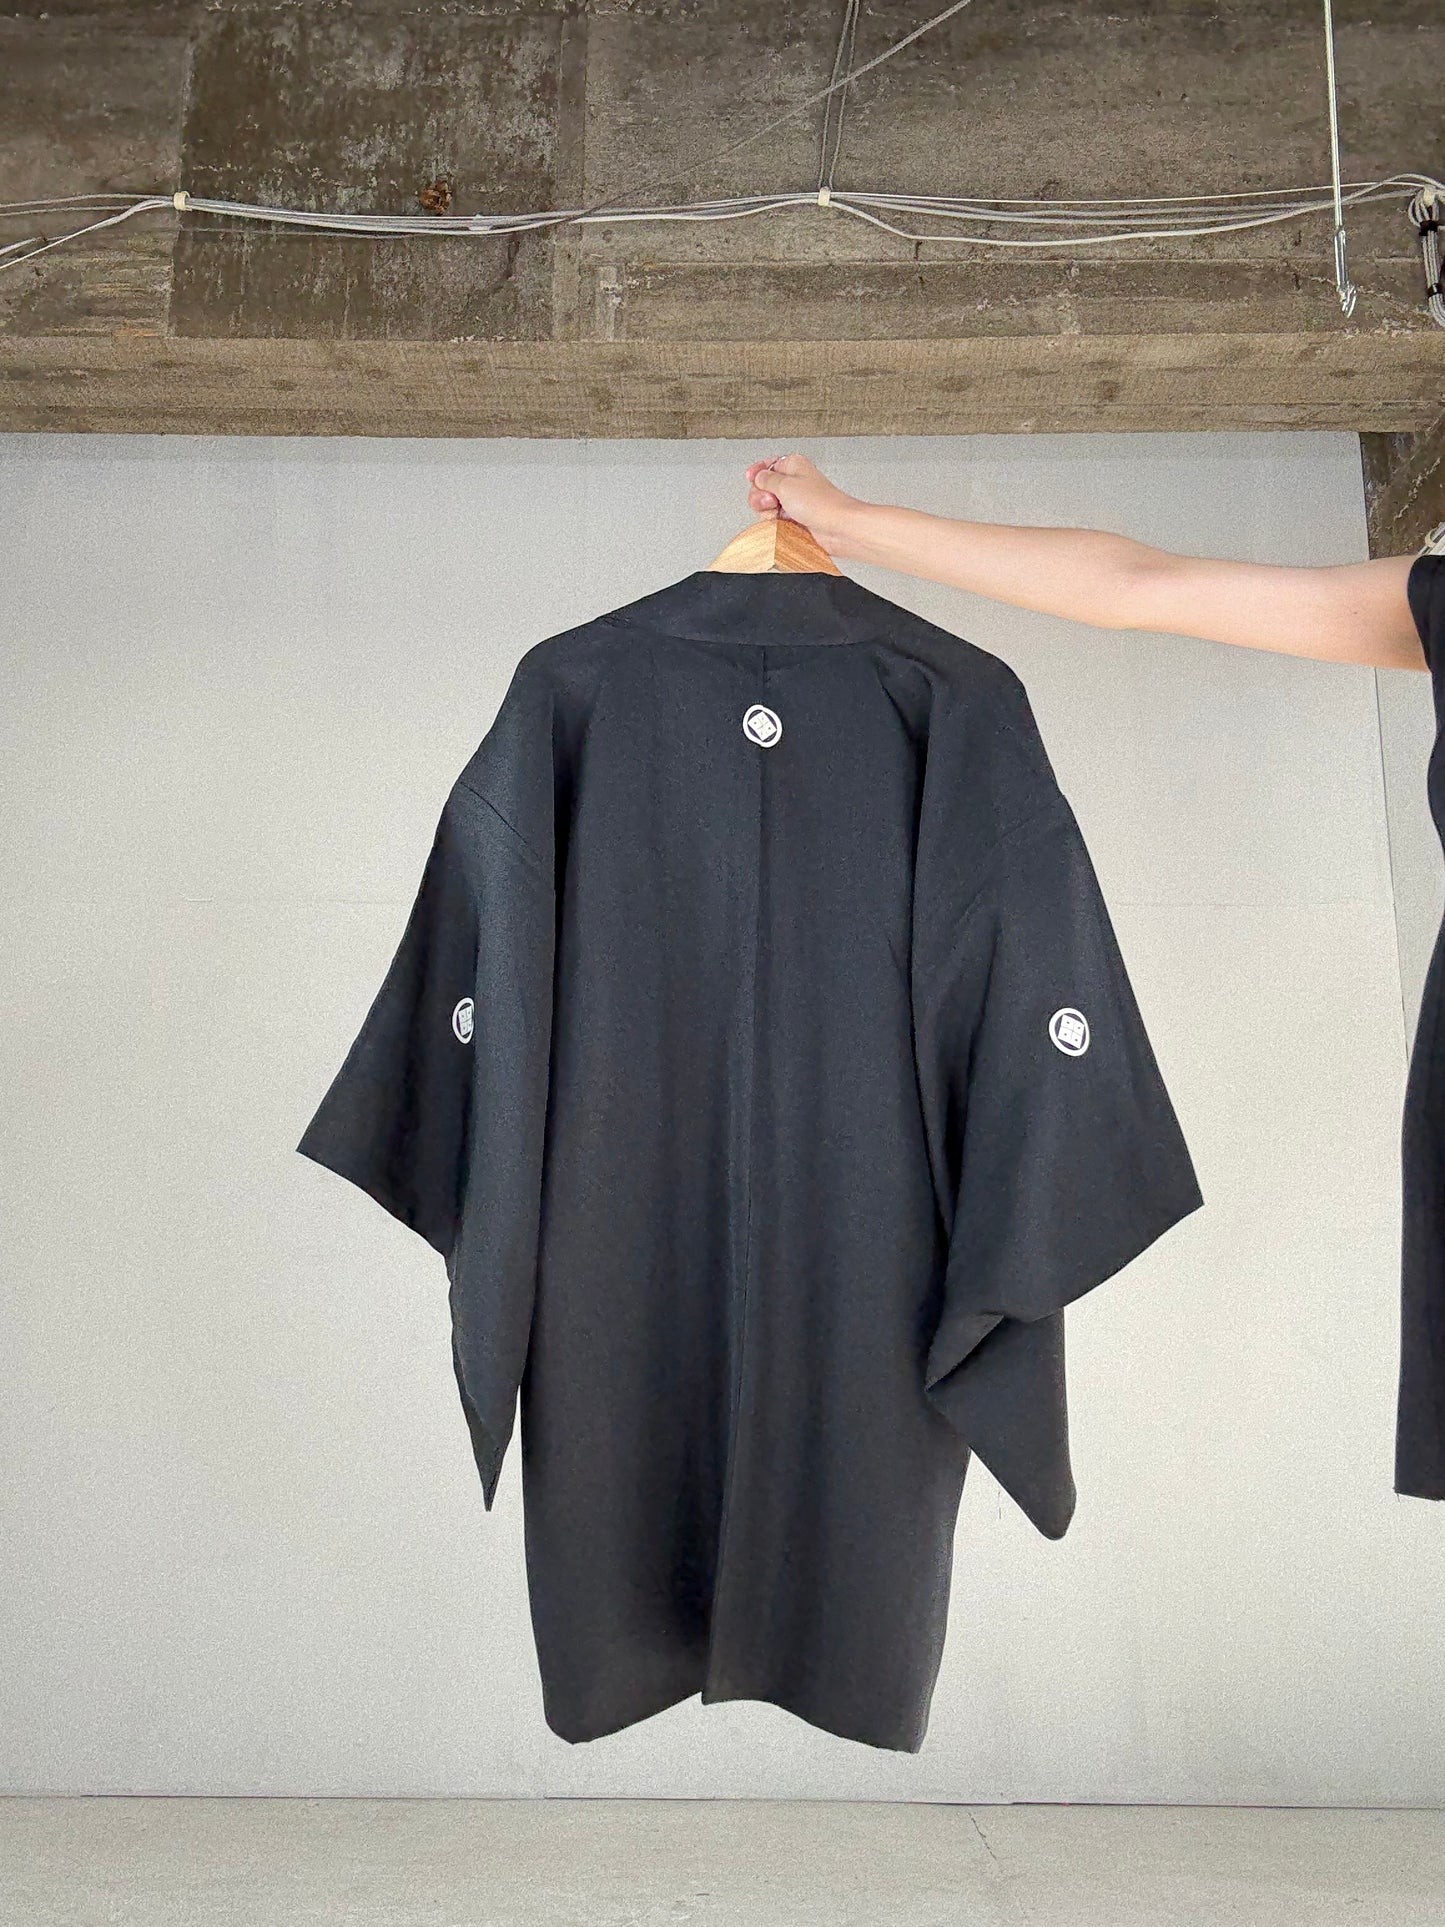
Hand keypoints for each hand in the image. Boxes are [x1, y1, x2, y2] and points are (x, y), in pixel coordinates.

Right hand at [745, 454, 864, 556]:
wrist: (837, 528)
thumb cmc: (821, 504)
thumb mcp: (785, 485)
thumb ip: (766, 479)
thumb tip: (757, 477)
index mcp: (794, 465)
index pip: (768, 465)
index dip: (757, 472)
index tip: (750, 478)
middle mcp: (795, 482)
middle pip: (764, 487)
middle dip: (761, 495)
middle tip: (771, 501)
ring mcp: (795, 501)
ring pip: (768, 506)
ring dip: (768, 512)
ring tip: (778, 514)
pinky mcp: (797, 518)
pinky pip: (777, 519)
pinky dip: (776, 522)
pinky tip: (782, 524)